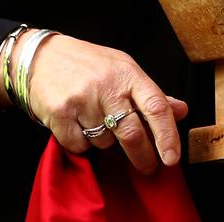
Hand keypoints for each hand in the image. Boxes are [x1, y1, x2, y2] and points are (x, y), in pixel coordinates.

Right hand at [0, 30, 187, 173]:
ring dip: (106, 141)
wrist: (42, 56)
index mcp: (129, 75)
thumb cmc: (90, 64)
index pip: (156, 107)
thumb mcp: (125, 70)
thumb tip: (181, 111)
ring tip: (97, 121)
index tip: (172, 157)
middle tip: (148, 167)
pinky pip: (79, 145)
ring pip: (105, 142)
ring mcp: (82, 100)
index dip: (167, 135)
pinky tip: (78, 124)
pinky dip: (82, 143)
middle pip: (132, 133)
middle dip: (142, 156)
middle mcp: (107, 87)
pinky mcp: (59, 113)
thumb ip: (152, 94)